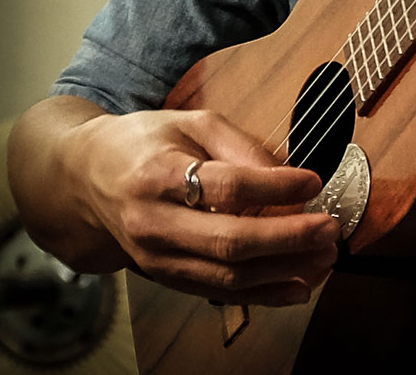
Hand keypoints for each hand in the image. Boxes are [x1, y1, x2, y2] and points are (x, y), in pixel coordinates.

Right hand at [72, 106, 338, 305]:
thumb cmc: (145, 142)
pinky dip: (262, 294)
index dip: (275, 186)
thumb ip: (240, 144)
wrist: (86, 178)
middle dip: (288, 239)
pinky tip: (298, 286)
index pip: (226, 186)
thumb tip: (287, 172)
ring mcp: (156, 257)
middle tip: (330, 228)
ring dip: (283, 271)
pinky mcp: (164, 277)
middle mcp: (154, 222)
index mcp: (159, 174)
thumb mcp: (191, 122)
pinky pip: (217, 292)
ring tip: (324, 257)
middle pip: (229, 242)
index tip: (313, 180)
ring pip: (227, 276)